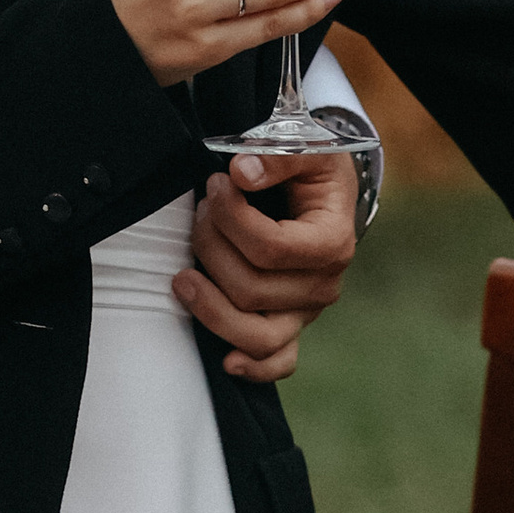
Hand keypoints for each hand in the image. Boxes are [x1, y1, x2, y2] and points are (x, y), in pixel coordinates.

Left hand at [174, 147, 360, 381]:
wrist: (325, 191)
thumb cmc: (312, 168)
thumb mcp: (305, 145)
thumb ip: (276, 155)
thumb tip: (242, 173)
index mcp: (332, 243)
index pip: (271, 248)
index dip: (231, 217)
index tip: (216, 183)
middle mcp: (322, 285)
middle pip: (251, 289)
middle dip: (212, 245)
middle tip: (202, 209)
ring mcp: (305, 312)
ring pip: (256, 335)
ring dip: (209, 306)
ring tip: (181, 276)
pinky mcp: (290, 325)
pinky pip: (278, 362)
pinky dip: (253, 368)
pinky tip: (226, 361)